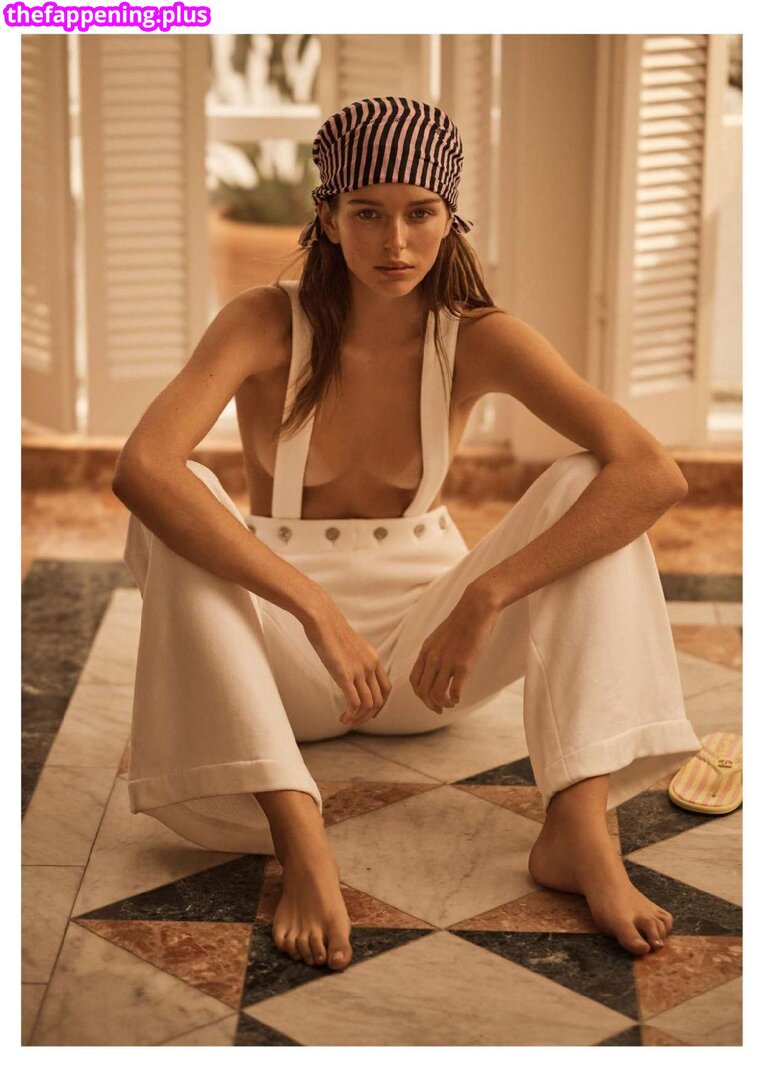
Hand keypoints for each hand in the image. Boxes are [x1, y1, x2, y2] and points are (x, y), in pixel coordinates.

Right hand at [302, 596, 391, 727]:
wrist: (323, 618)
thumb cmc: (331, 630)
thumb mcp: (350, 646)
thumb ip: (355, 659)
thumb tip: (350, 669)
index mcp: (374, 659)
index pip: (386, 688)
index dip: (381, 705)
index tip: (370, 713)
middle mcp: (371, 666)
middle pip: (380, 700)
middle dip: (369, 716)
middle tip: (356, 722)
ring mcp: (359, 671)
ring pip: (368, 705)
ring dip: (359, 719)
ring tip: (347, 722)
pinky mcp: (345, 675)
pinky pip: (355, 703)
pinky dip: (351, 715)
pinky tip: (342, 717)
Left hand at [409, 583, 501, 711]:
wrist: (476, 607)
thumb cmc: (462, 622)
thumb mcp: (440, 637)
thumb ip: (434, 652)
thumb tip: (435, 668)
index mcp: (426, 651)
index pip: (414, 680)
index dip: (420, 695)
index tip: (429, 700)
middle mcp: (433, 658)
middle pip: (423, 690)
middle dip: (430, 704)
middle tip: (439, 709)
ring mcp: (447, 661)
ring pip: (436, 694)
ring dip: (443, 704)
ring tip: (450, 704)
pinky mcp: (463, 664)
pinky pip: (454, 691)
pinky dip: (455, 699)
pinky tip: (459, 698)